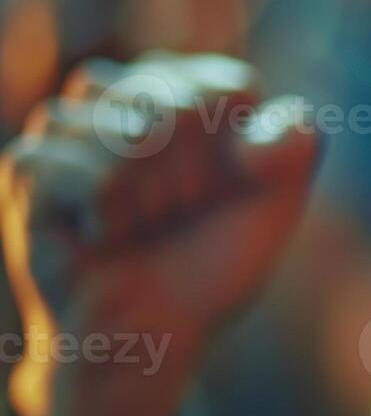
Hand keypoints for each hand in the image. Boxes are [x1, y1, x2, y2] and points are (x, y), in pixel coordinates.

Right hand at [0, 54, 318, 415]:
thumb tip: (272, 127)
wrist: (157, 328)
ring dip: (154, 201)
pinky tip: (104, 237)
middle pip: (179, 105)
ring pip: (132, 137)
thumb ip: (294, 149)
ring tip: (141, 227)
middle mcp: (123, 96)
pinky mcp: (30, 166)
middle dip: (198, 179)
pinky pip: (93, 174)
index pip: (225, 87)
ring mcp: (68, 126)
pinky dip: (113, 216)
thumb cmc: (210, 261)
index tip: (225, 189)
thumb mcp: (274, 204)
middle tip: (177, 214)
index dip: (236, 150)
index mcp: (183, 91)